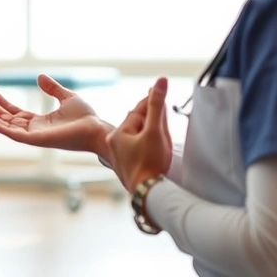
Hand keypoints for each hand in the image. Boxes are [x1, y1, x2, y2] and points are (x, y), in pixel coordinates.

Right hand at [0, 74, 110, 155]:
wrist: (96, 129)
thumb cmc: (86, 118)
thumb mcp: (66, 97)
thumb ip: (52, 89)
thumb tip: (39, 76)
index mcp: (39, 122)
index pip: (15, 112)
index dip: (1, 103)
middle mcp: (34, 130)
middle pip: (6, 119)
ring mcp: (34, 136)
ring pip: (6, 127)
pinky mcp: (37, 140)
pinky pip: (14, 135)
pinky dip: (0, 128)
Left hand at [106, 77, 172, 192]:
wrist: (150, 194)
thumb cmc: (151, 163)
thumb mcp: (155, 131)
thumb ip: (157, 106)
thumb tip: (160, 81)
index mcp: (118, 135)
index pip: (137, 112)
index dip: (150, 101)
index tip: (157, 90)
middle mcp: (116, 145)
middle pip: (137, 124)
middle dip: (150, 115)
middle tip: (160, 102)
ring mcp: (122, 158)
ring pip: (138, 137)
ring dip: (150, 130)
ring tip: (160, 123)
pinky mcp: (131, 168)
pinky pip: (140, 149)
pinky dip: (148, 143)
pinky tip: (156, 145)